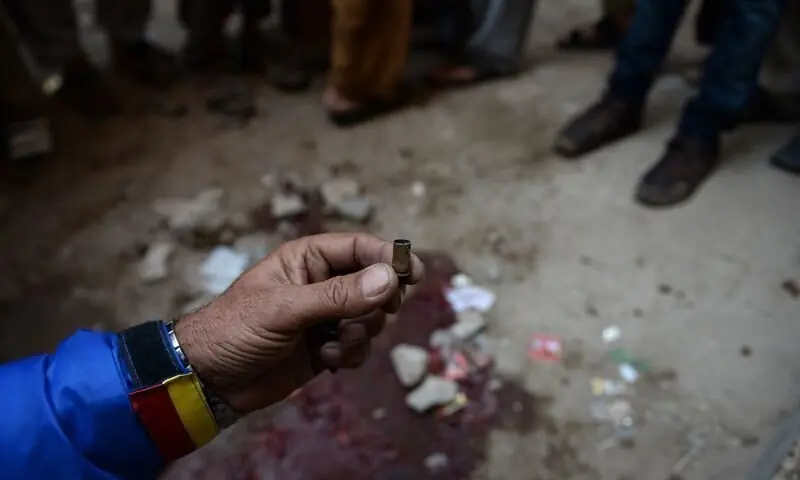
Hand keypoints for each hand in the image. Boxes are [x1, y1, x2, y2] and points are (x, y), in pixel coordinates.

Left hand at [174, 233, 423, 412]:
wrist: (211, 379)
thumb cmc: (236, 329)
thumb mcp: (284, 309)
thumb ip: (338, 295)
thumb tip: (390, 279)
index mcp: (309, 259)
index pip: (361, 247)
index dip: (389, 258)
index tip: (413, 274)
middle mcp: (323, 283)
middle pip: (376, 283)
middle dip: (376, 303)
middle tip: (369, 316)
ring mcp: (327, 316)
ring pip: (372, 318)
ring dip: (361, 333)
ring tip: (333, 343)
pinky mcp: (328, 347)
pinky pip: (361, 346)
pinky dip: (351, 354)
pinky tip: (325, 360)